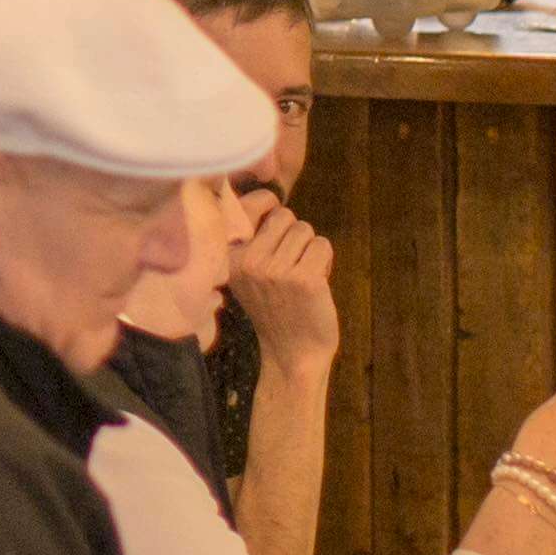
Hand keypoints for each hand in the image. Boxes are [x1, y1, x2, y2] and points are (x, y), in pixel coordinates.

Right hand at [223, 188, 339, 365]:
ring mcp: (277, 271)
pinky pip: (323, 246)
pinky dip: (325, 262)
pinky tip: (315, 285)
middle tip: (290, 266)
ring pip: (306, 230)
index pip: (251, 205)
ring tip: (301, 278)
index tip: (274, 226)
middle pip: (285, 216)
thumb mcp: (249, 275)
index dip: (267, 205)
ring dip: (310, 250)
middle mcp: (249, 262)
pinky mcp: (305, 279)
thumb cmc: (275, 309)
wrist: (292, 354)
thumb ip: (254, 241)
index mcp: (230, 258)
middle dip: (293, 236)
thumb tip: (269, 200)